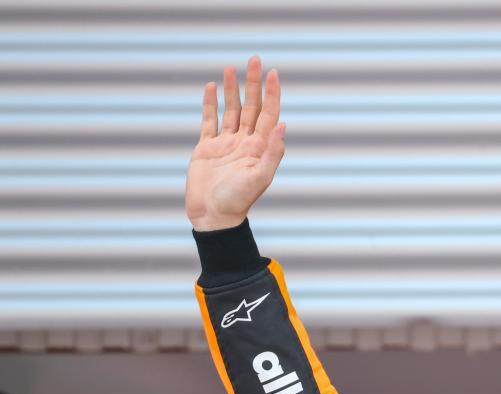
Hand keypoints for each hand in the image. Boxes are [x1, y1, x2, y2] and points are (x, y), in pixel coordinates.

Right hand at [185, 55, 285, 230]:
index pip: (269, 114)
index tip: (273, 73)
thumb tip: (283, 125)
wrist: (214, 217)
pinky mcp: (207, 149)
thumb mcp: (260, 177)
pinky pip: (209, 121)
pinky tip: (211, 88)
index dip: (272, 93)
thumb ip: (273, 152)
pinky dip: (210, 104)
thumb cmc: (239, 200)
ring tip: (231, 68)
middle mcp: (245, 142)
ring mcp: (226, 144)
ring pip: (231, 110)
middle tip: (254, 59)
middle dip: (253, 83)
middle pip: (251, 106)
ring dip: (232, 89)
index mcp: (260, 147)